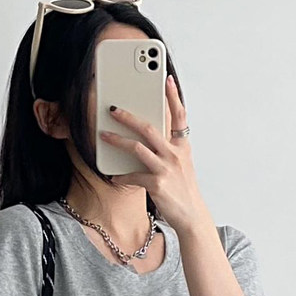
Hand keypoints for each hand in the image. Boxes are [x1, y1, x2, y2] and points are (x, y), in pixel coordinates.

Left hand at [98, 75, 208, 232]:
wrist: (192, 216)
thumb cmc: (183, 190)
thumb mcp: (181, 165)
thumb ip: (167, 150)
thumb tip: (143, 140)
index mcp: (182, 147)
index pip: (179, 116)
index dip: (173, 96)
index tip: (166, 79)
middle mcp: (175, 154)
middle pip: (149, 128)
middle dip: (129, 117)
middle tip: (113, 109)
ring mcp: (166, 168)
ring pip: (137, 147)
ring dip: (117, 140)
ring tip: (103, 136)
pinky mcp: (157, 183)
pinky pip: (132, 175)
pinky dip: (121, 175)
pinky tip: (113, 177)